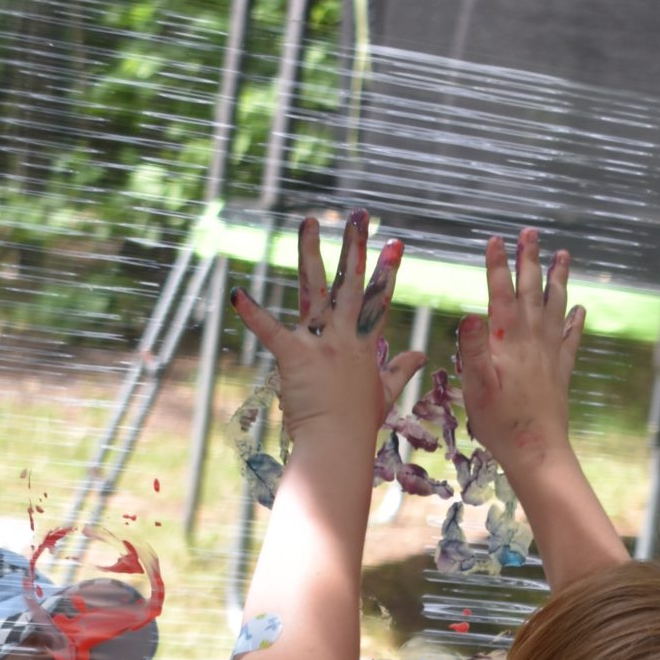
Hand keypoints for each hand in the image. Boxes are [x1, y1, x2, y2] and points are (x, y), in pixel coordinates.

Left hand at [233, 212, 425, 447]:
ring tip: (309, 222)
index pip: (378, 300)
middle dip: (355, 246)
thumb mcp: (385, 394)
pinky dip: (252, 313)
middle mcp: (343, 337)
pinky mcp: (293, 356)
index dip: (387, 270)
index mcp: (363, 345)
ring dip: (310, 253)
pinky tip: (236, 293)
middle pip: (351, 283)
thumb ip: (401, 370)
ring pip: (315, 289)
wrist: (337, 445)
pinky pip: (269, 330)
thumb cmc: (358, 425)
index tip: (395, 242)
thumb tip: (422, 355)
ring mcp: (319, 344)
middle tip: (359, 214)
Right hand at [456, 229, 584, 481]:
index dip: (497, 266)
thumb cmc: (500, 423)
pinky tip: (581, 309)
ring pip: (556, 307)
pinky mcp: (561, 370)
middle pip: (532, 291)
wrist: (537, 450)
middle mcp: (532, 340)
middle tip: (531, 232)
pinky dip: (576, 321)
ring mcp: (550, 353)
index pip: (501, 293)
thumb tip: (469, 314)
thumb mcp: (476, 387)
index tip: (495, 240)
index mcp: (507, 341)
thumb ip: (472, 349)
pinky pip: (571, 339)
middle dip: (530, 260)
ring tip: (563, 255)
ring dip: (558, 279)